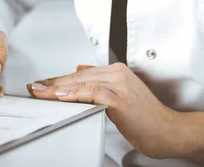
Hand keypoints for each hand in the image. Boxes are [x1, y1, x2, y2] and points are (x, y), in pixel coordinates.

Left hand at [26, 63, 203, 159]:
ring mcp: (120, 84)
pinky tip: (61, 97)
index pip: (80, 73)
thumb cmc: (147, 119)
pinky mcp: (120, 98)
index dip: (58, 79)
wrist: (169, 131)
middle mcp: (118, 73)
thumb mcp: (121, 97)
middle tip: (34, 87)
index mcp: (117, 71)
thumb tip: (79, 74)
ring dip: (57, 88)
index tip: (41, 84)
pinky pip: (92, 93)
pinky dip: (74, 94)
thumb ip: (102, 84)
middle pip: (77, 76)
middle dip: (52, 82)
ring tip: (40, 92)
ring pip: (81, 82)